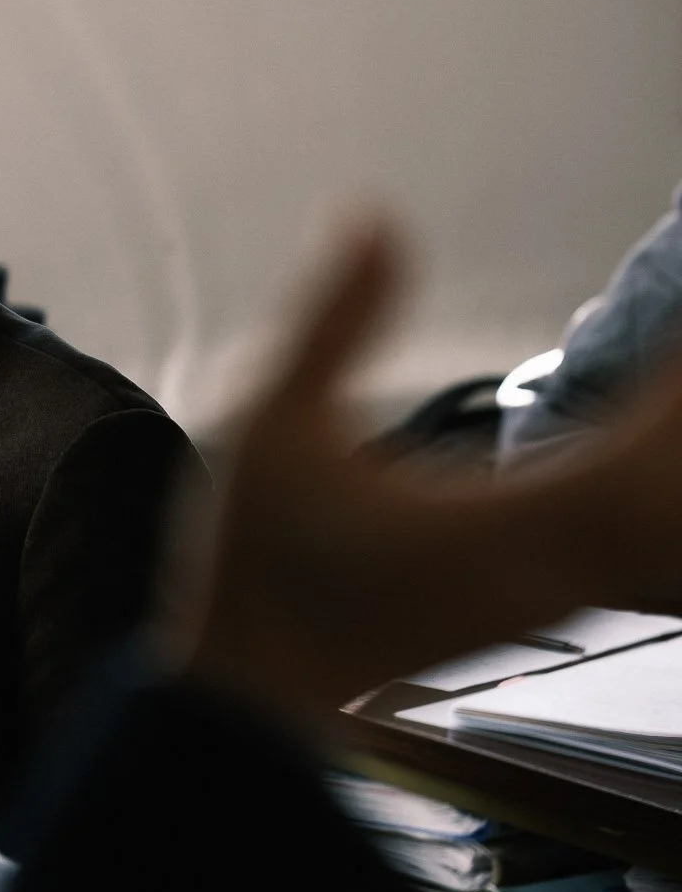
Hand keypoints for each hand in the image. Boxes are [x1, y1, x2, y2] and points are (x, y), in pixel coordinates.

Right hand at [170, 218, 681, 722]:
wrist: (253, 678)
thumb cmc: (255, 555)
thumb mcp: (272, 421)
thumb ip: (332, 319)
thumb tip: (375, 213)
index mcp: (500, 525)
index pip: (647, 449)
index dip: (679, 383)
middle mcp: (552, 570)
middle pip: (679, 496)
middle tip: (673, 340)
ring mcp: (554, 596)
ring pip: (668, 530)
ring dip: (673, 454)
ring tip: (664, 380)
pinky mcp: (543, 603)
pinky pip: (641, 547)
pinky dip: (656, 489)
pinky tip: (647, 442)